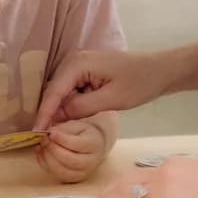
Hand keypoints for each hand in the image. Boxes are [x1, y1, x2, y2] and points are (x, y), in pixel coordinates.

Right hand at [33, 48, 177, 129]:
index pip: (54, 91)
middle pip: (54, 90)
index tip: (36, 133)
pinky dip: (69, 104)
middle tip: (44, 137)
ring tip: (54, 131)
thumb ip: (81, 107)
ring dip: (59, 109)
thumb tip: (57, 117)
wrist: (160, 70)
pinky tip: (70, 119)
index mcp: (78, 63)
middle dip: (49, 112)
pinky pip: (71, 89)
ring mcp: (80, 64)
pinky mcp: (86, 70)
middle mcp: (74, 60)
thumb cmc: (139, 83)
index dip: (44, 113)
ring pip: (61, 91)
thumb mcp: (111, 100)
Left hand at [36, 118, 107, 183]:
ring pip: (62, 171)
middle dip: (53, 149)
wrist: (91, 145)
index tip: (50, 132)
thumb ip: (63, 129)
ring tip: (41, 146)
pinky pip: (57, 175)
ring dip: (47, 158)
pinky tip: (41, 154)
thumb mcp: (76, 125)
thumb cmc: (82, 133)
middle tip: (44, 139)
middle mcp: (91, 162)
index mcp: (94, 144)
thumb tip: (49, 134)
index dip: (61, 139)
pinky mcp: (72, 179)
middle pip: (70, 160)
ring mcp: (82, 173)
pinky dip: (46, 165)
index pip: (77, 144)